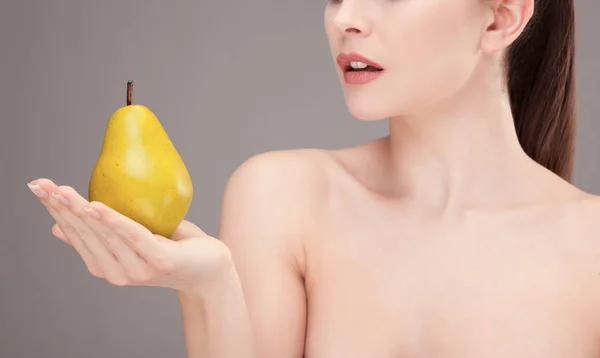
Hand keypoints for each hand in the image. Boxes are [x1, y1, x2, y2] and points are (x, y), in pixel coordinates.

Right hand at [27, 178, 233, 292]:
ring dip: (82, 212)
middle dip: (62, 209)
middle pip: (85, 235)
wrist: (211, 271)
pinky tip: (96, 205)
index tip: (38, 187)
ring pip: (105, 235)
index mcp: (106, 266)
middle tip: (43, 185)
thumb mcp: (134, 238)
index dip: (56, 211)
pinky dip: (114, 221)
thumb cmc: (173, 248)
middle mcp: (117, 272)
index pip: (75, 236)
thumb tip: (64, 221)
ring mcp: (138, 269)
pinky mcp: (160, 262)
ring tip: (64, 192)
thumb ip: (103, 233)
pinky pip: (134, 237)